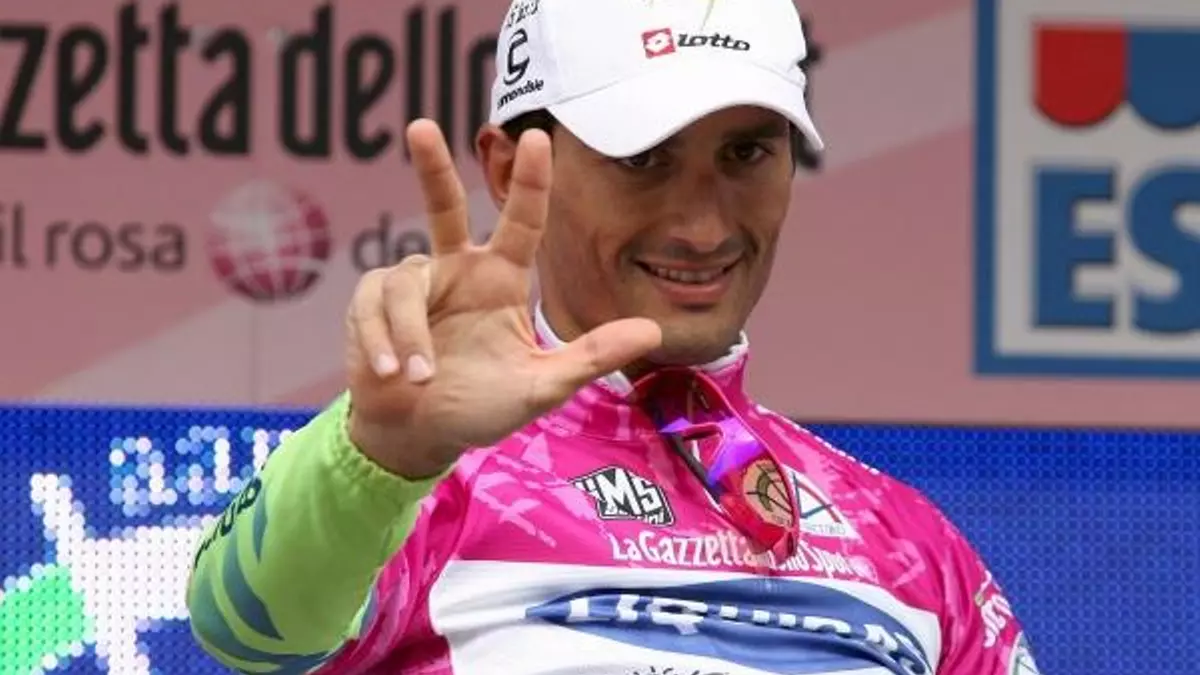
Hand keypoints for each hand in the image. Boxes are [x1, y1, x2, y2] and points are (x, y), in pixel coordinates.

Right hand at [343, 120, 661, 477]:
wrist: (418, 436)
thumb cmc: (481, 407)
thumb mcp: (541, 386)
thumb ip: (591, 357)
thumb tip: (654, 332)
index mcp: (500, 280)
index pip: (520, 221)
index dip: (530, 181)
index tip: (539, 139)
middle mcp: (456, 270)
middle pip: (442, 205)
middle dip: (432, 166)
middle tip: (421, 127)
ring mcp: (412, 285)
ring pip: (404, 283)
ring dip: (410, 334)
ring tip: (418, 379)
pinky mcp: (370, 304)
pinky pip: (373, 305)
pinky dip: (382, 341)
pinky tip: (389, 373)